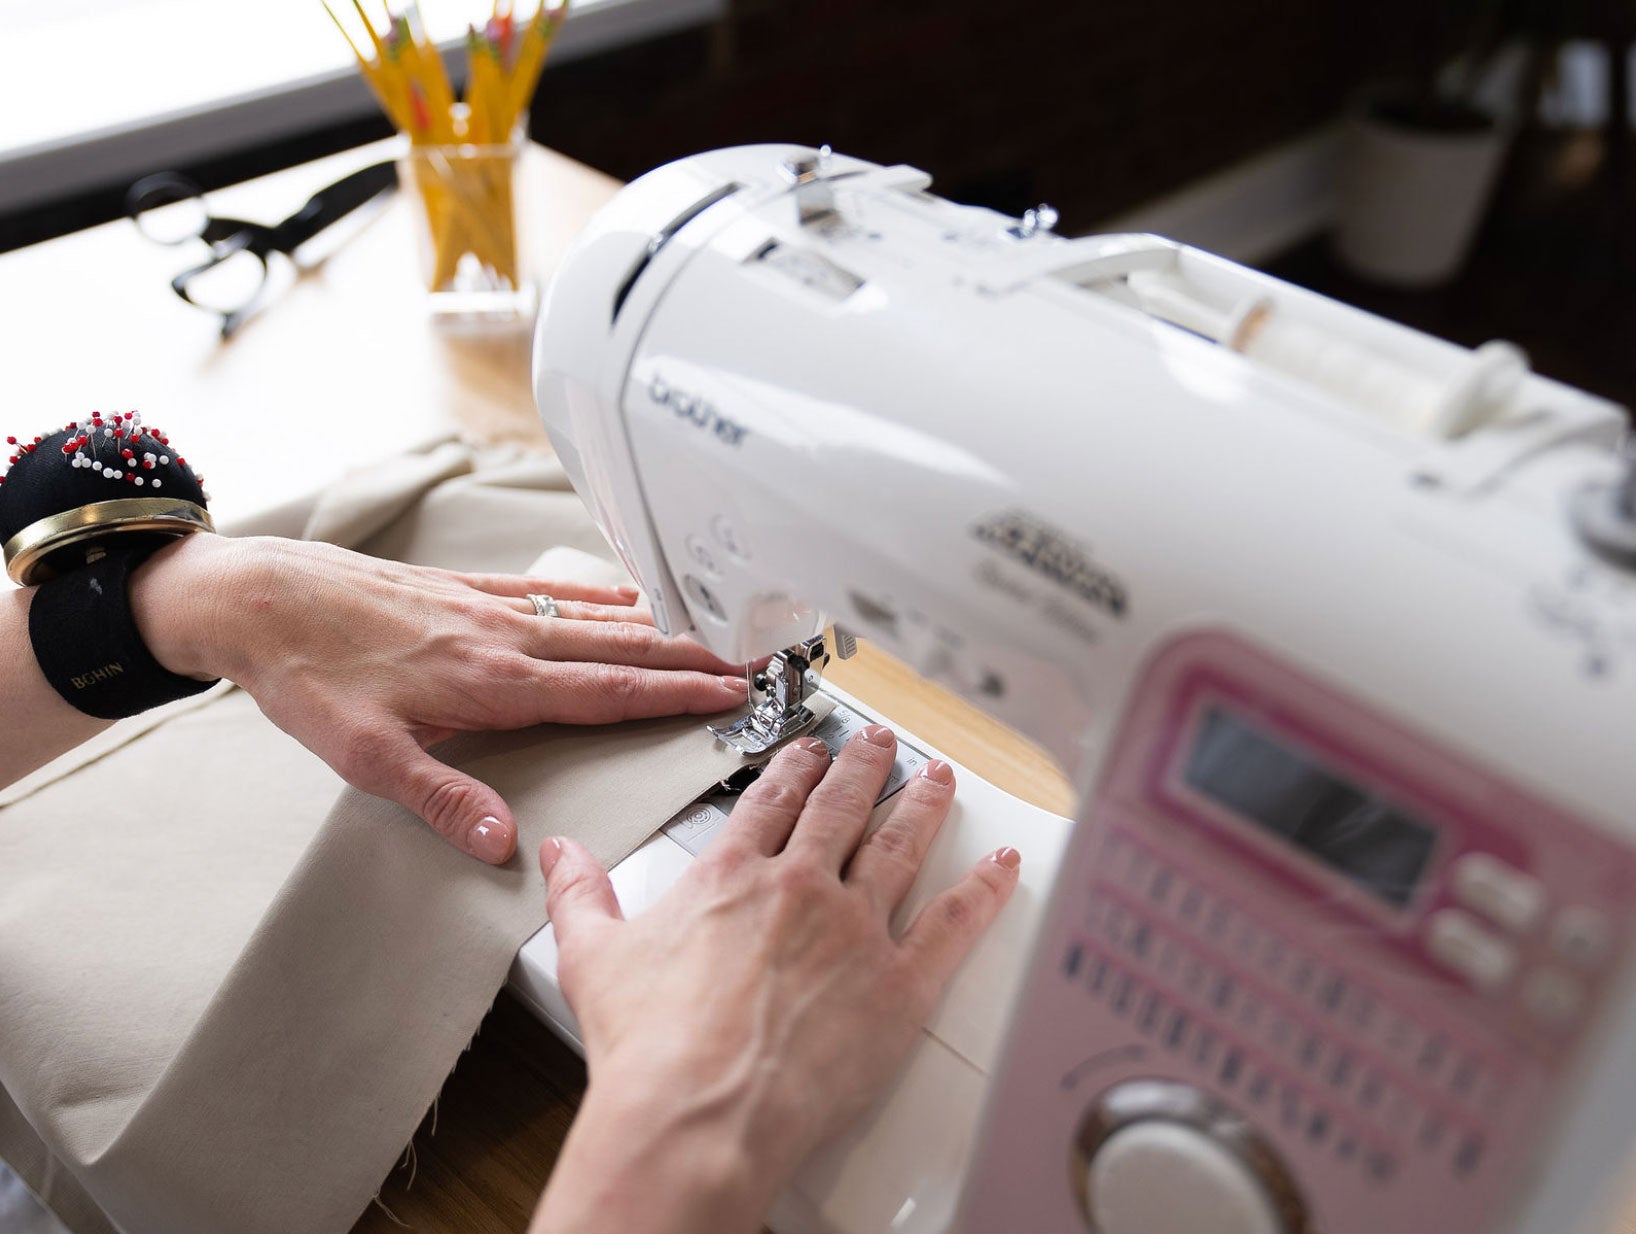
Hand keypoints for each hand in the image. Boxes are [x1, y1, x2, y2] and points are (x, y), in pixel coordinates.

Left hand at [131, 534, 749, 862]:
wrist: (261, 599)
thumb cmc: (309, 676)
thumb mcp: (365, 756)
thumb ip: (443, 799)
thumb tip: (504, 844)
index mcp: (494, 683)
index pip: (607, 691)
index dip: (675, 694)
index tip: (728, 694)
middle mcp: (504, 638)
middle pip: (620, 648)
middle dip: (691, 655)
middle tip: (748, 661)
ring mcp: (488, 607)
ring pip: (594, 616)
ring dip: (660, 626)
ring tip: (710, 632)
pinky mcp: (465, 588)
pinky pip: (550, 590)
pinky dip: (599, 594)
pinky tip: (622, 595)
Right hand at [532, 725, 1020, 1233]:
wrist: (696, 1115)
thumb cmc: (649, 1048)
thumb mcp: (593, 956)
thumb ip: (582, 894)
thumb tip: (561, 854)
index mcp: (733, 876)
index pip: (771, 801)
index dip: (794, 769)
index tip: (809, 752)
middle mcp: (800, 887)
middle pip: (841, 808)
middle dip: (865, 767)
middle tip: (882, 742)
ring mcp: (856, 929)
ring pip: (899, 846)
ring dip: (922, 805)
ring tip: (939, 777)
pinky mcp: (899, 982)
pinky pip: (953, 924)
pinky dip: (982, 890)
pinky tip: (999, 866)